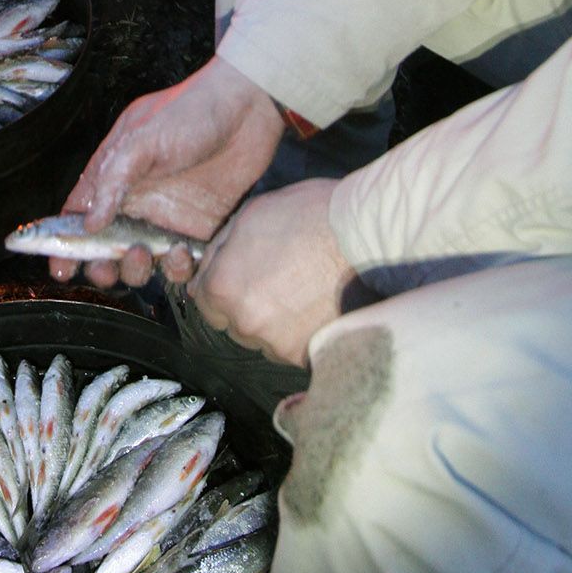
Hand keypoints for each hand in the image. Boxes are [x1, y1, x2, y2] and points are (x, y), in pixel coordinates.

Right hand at [50, 57, 284, 288]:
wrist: (249, 108)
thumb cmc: (192, 110)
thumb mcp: (145, 138)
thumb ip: (114, 180)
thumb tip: (89, 223)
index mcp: (115, 175)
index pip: (79, 215)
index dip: (65, 244)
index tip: (59, 268)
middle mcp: (137, 201)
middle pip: (105, 247)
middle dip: (99, 267)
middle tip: (106, 270)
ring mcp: (167, 218)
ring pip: (140, 262)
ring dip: (136, 270)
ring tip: (145, 254)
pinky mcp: (199, 230)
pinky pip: (180, 264)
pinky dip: (177, 270)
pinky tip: (182, 254)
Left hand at [189, 180, 354, 364]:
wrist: (368, 240)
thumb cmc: (311, 216)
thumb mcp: (252, 215)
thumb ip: (221, 250)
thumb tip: (203, 274)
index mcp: (224, 287)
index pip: (205, 302)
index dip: (224, 285)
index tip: (245, 275)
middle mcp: (245, 323)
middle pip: (234, 323)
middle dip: (248, 305)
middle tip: (279, 279)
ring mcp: (277, 344)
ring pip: (264, 339)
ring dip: (275, 323)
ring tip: (303, 293)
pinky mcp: (309, 357)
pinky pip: (293, 349)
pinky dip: (301, 334)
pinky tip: (317, 308)